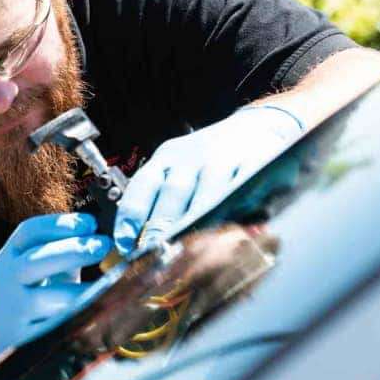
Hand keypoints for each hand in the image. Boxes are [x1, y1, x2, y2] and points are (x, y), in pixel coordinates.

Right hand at [0, 213, 112, 359]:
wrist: (11, 335)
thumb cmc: (39, 291)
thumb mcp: (44, 266)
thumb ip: (67, 248)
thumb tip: (106, 236)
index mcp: (11, 255)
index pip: (29, 232)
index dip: (60, 224)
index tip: (91, 223)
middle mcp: (6, 280)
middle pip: (34, 261)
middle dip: (71, 251)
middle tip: (103, 246)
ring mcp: (13, 310)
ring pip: (42, 299)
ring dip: (78, 290)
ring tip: (110, 284)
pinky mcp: (24, 339)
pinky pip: (53, 330)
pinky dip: (77, 321)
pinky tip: (101, 313)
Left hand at [114, 105, 303, 253]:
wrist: (256, 127)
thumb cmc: (208, 158)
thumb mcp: (179, 168)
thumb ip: (160, 202)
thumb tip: (134, 245)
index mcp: (167, 157)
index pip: (143, 185)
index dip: (131, 216)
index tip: (124, 243)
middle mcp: (192, 156)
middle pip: (174, 191)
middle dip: (162, 225)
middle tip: (155, 252)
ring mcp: (224, 160)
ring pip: (208, 194)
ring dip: (198, 223)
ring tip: (189, 251)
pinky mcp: (254, 166)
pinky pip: (244, 193)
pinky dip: (240, 215)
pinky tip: (235, 235)